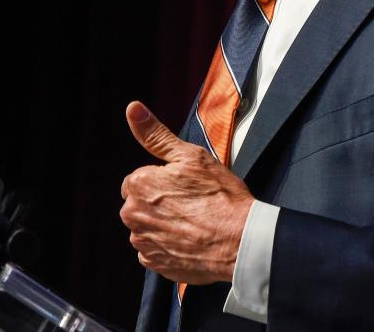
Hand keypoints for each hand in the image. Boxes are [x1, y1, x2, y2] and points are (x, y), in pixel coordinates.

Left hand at [119, 101, 253, 284]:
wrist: (239, 240)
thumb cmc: (219, 196)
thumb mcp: (191, 155)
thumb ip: (156, 134)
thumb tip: (133, 108)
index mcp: (139, 184)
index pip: (138, 179)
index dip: (162, 180)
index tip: (184, 185)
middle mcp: (133, 215)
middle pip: (139, 204)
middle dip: (159, 202)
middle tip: (191, 203)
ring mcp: (143, 242)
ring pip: (147, 227)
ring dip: (164, 224)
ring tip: (194, 222)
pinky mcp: (155, 264)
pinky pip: (155, 251)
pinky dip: (169, 245)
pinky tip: (190, 239)